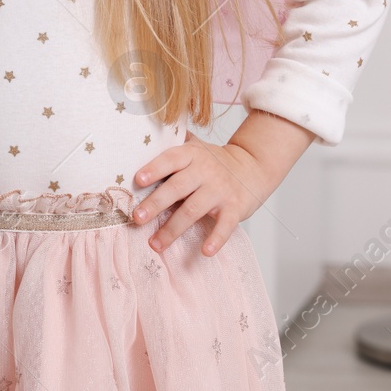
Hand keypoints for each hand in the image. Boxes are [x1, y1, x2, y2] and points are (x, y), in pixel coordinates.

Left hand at [130, 111, 314, 256]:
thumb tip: (142, 138)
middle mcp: (206, 171)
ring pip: (193, 210)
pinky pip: (225, 226)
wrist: (253, 167)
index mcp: (193, 154)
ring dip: (173, 229)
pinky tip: (205, 251)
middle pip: (178, 187)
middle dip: (156, 203)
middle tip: (137, 218)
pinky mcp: (235, 208)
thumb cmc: (215, 161)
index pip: (171, 159)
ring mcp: (221, 190)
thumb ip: (174, 145)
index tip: (138, 180)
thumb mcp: (197, 147)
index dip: (155, 169)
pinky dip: (216, 239)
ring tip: (156, 244)